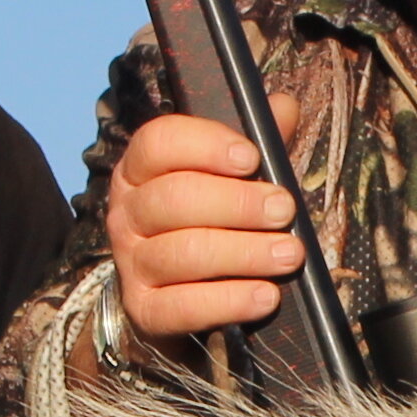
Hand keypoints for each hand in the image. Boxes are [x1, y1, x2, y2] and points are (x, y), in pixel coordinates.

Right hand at [105, 112, 306, 343]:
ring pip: (183, 253)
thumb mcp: (231, 178)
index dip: (205, 145)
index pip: (158, 142)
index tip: (252, 158)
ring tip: (289, 254)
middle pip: (174, 198)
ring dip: (244, 253)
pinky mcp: (145, 310)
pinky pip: (183, 306)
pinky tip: (266, 296)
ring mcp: (131, 263)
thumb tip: (283, 106)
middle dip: (238, 203)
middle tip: (285, 211)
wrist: (177, 300)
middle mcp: (127, 212)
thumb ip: (256, 141)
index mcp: (142, 169)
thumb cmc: (210, 225)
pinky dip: (230, 301)